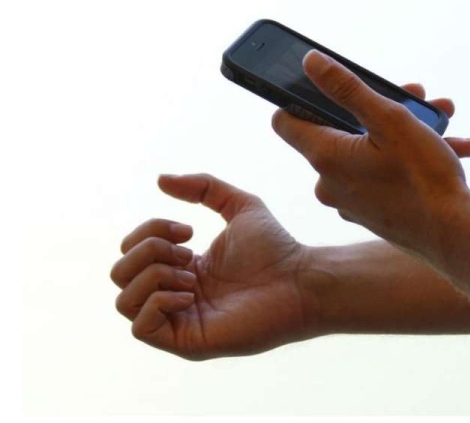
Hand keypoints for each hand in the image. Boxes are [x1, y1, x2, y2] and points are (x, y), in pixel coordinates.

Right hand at [111, 174, 317, 359]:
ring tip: (192, 274)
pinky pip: (141, 328)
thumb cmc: (275, 248)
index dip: (150, 231)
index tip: (189, 230)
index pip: (132, 251)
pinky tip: (191, 293)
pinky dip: (158, 301)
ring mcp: (178, 320)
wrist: (299, 280)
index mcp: (181, 268)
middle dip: (148, 251)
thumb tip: (160, 179)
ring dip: (153, 275)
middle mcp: (174, 294)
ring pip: (123, 301)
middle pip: (119, 273)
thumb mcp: (238, 204)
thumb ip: (203, 187)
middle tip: (190, 251)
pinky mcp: (187, 342)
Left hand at [272, 50, 469, 258]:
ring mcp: (348, 201)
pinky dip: (406, 160)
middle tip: (413, 96)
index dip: (299, 98)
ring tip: (440, 120)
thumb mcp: (389, 120)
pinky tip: (450, 149)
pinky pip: (380, 176)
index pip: (285, 121)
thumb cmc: (424, 178)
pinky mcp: (368, 213)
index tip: (326, 88)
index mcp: (325, 156)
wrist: (456, 238)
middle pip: (338, 131)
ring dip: (401, 131)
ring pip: (367, 152)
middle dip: (375, 109)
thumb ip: (347, 88)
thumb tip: (310, 62)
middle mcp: (328, 182)